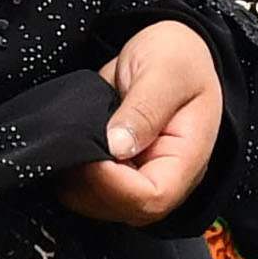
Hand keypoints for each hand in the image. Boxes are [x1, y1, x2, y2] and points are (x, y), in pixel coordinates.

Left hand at [61, 18, 225, 220]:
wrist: (174, 49)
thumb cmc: (177, 56)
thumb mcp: (164, 72)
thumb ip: (144, 109)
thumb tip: (117, 147)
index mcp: (188, 155)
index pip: (153, 196)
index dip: (113, 184)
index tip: (87, 155)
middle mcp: (169, 176)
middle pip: (127, 209)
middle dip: (90, 186)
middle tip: (69, 148)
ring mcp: (145, 177)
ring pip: (107, 206)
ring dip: (79, 184)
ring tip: (69, 147)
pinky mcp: (125, 173)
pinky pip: (97, 191)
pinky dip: (77, 177)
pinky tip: (71, 151)